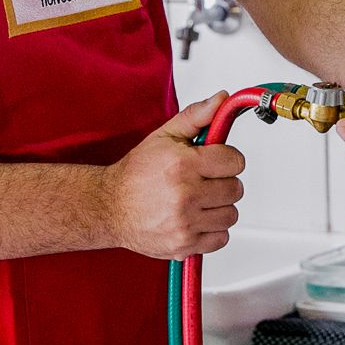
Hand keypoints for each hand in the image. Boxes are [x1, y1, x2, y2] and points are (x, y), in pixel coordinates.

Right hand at [103, 92, 244, 258]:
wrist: (109, 208)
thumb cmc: (136, 174)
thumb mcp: (164, 137)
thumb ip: (196, 116)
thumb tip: (222, 99)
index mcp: (183, 165)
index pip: (235, 161)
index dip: (226, 159)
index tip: (214, 162)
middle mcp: (185, 195)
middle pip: (235, 188)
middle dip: (222, 182)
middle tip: (203, 181)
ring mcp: (185, 223)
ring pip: (231, 214)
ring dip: (219, 207)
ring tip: (198, 200)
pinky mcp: (184, 245)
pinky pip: (221, 238)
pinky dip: (212, 230)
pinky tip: (195, 218)